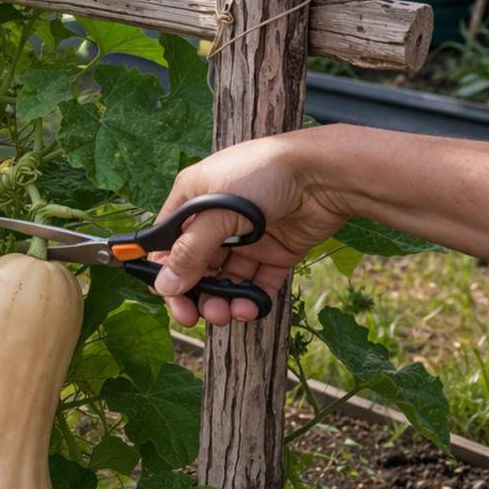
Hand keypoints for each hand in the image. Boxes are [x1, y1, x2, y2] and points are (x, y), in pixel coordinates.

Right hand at [151, 130, 348, 325]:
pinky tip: (251, 308)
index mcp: (193, 200)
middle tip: (195, 317)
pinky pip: (257, 281)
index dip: (165, 272)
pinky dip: (252, 299)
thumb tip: (165, 286)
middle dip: (195, 293)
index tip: (169, 298)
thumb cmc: (263, 174)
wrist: (324, 171)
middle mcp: (217, 219)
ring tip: (227, 314)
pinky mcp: (276, 250)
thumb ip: (190, 251)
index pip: (168, 243)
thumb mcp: (217, 211)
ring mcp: (247, 236)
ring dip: (222, 300)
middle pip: (196, 266)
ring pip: (226, 279)